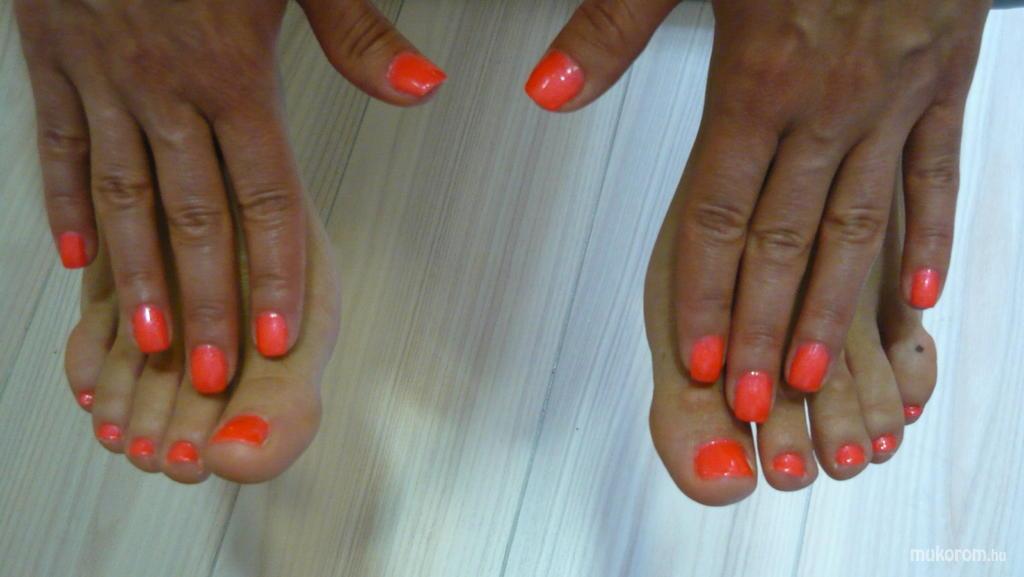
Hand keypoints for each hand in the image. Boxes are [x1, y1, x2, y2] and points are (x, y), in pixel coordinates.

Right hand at [17, 0, 444, 390]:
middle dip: (207, 303)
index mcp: (232, 69)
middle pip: (192, 217)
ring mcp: (102, 78)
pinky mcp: (51, 60)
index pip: (263, 197)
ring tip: (152, 342)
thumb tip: (422, 86)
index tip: (277, 334)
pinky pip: (58, 147)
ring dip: (138, 278)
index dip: (274, 272)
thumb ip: (359, 33)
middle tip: (213, 371)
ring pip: (122, 198)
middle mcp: (164, 87)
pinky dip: (65, 206)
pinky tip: (74, 261)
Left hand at [525, 0, 987, 420]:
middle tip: (755, 401)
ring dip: (835, 307)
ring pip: (858, 224)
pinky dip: (931, 236)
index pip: (717, 214)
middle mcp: (825, 105)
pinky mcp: (944, 80)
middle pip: (785, 239)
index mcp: (756, 80)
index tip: (698, 358)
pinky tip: (918, 297)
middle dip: (764, 329)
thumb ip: (610, 28)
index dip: (704, 292)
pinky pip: (938, 173)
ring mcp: (890, 98)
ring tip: (817, 376)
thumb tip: (545, 88)